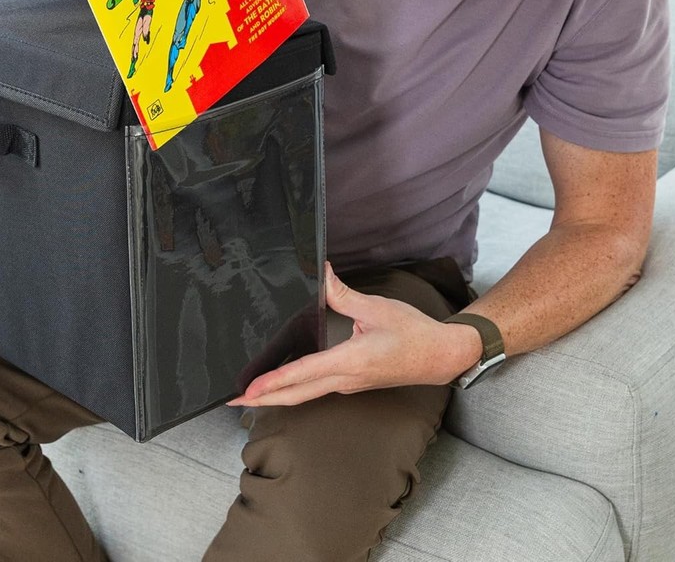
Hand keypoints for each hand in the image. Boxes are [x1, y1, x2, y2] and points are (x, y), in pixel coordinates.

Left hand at [227, 263, 478, 406]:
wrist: (441, 356)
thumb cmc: (413, 332)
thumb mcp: (377, 308)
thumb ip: (344, 294)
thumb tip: (321, 274)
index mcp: (351, 361)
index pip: (304, 373)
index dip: (274, 382)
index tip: (249, 390)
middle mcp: (347, 379)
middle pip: (298, 395)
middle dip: (265, 399)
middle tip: (233, 401)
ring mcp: (350, 384)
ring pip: (307, 394)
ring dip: (278, 396)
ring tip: (251, 394)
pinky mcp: (354, 382)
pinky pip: (318, 389)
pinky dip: (296, 389)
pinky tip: (286, 382)